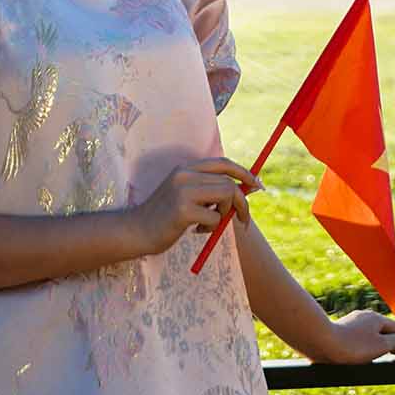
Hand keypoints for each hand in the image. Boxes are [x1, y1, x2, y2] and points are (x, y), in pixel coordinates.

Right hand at [129, 157, 262, 255]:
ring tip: (208, 225)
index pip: (223, 163)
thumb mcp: (184, 195)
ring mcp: (183, 191)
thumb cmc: (164, 217)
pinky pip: (215, 217)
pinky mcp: (183, 210)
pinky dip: (212, 227)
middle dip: (242, 202)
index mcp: (186, 169)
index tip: (258, 185)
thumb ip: (208, 190)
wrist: (136, 231)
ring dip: (225, 215)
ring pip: (226, 196)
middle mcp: (185, 175)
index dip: (244, 172)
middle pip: (229, 182)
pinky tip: (196, 231)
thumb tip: (242, 191)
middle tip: (244, 219)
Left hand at [311, 309, 394, 363]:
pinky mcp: (342, 331)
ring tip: (385, 355)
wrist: (322, 342)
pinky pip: (361, 337)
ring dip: (381, 344)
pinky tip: (365, 354)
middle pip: (384, 329)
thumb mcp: (380, 346)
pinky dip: (368, 345)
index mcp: (376, 318)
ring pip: (371, 333)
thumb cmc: (353, 345)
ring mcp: (352, 323)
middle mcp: (365, 317)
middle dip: (394, 341)